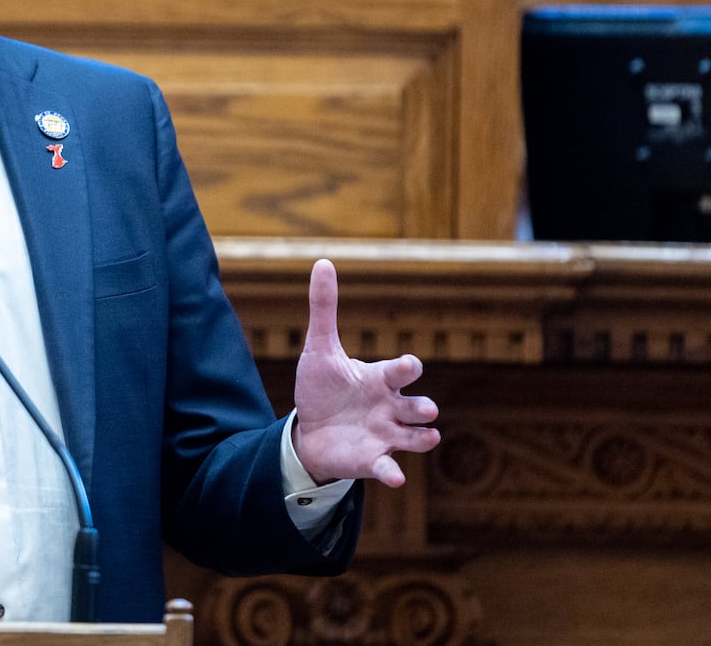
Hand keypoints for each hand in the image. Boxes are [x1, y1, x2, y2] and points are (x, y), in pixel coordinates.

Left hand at [292, 259, 439, 486]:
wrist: (309, 432)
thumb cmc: (322, 388)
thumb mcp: (320, 349)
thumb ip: (324, 309)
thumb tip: (322, 262)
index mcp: (380, 379)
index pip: (403, 371)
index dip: (407, 368)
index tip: (406, 366)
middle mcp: (390, 407)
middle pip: (419, 407)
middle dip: (424, 408)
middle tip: (424, 409)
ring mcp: (386, 436)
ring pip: (417, 438)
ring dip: (424, 437)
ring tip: (428, 436)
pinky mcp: (373, 459)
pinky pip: (390, 467)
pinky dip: (394, 472)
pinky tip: (395, 477)